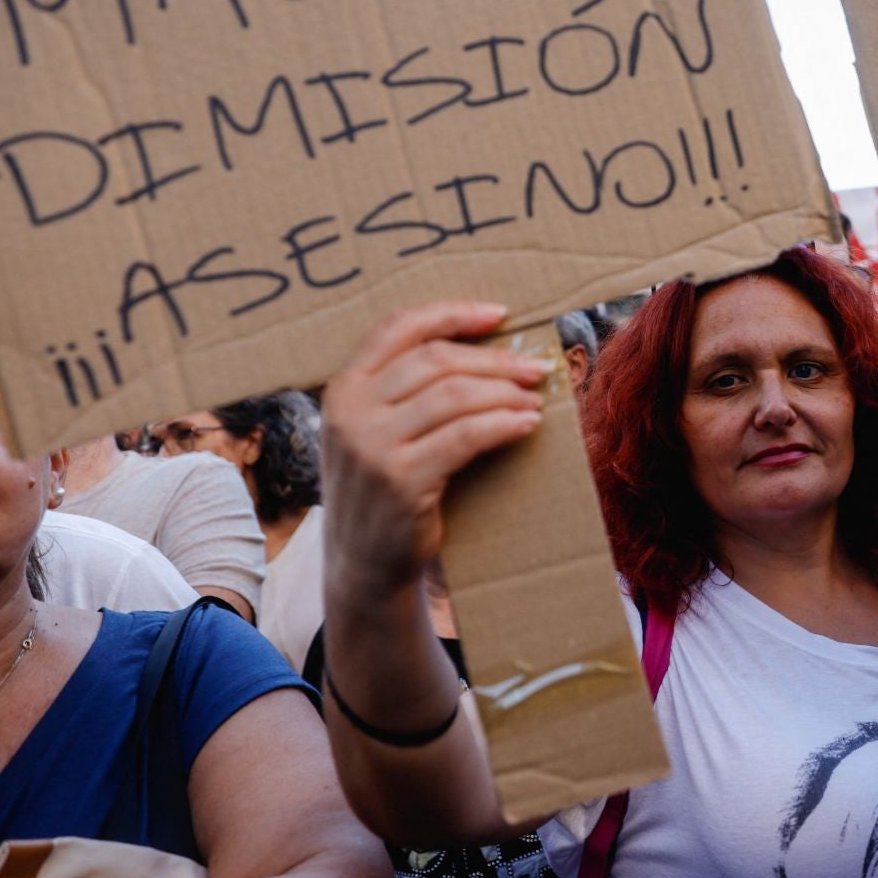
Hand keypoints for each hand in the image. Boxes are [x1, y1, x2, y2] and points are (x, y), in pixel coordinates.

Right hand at [322, 302, 552, 601]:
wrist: (364, 563)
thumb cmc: (383, 487)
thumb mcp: (372, 430)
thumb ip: (402, 390)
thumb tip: (484, 347)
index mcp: (343, 387)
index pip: (398, 327)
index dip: (452, 314)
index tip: (499, 315)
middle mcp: (350, 411)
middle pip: (436, 360)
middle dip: (494, 360)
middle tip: (534, 369)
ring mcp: (373, 446)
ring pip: (455, 395)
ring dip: (505, 393)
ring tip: (535, 399)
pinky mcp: (402, 481)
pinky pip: (466, 437)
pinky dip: (504, 425)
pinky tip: (528, 424)